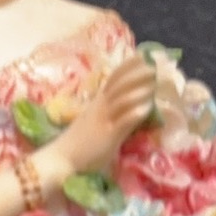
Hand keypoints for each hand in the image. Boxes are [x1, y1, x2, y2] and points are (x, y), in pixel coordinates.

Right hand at [43, 55, 156, 181]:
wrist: (61, 158)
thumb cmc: (80, 143)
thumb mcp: (97, 122)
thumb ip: (115, 114)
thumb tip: (135, 108)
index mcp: (98, 102)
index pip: (114, 78)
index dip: (128, 66)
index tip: (143, 56)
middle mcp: (100, 106)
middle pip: (119, 84)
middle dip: (137, 74)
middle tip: (153, 67)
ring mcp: (103, 120)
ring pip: (121, 100)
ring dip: (138, 91)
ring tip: (153, 83)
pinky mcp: (106, 135)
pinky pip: (121, 122)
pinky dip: (133, 114)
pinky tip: (146, 109)